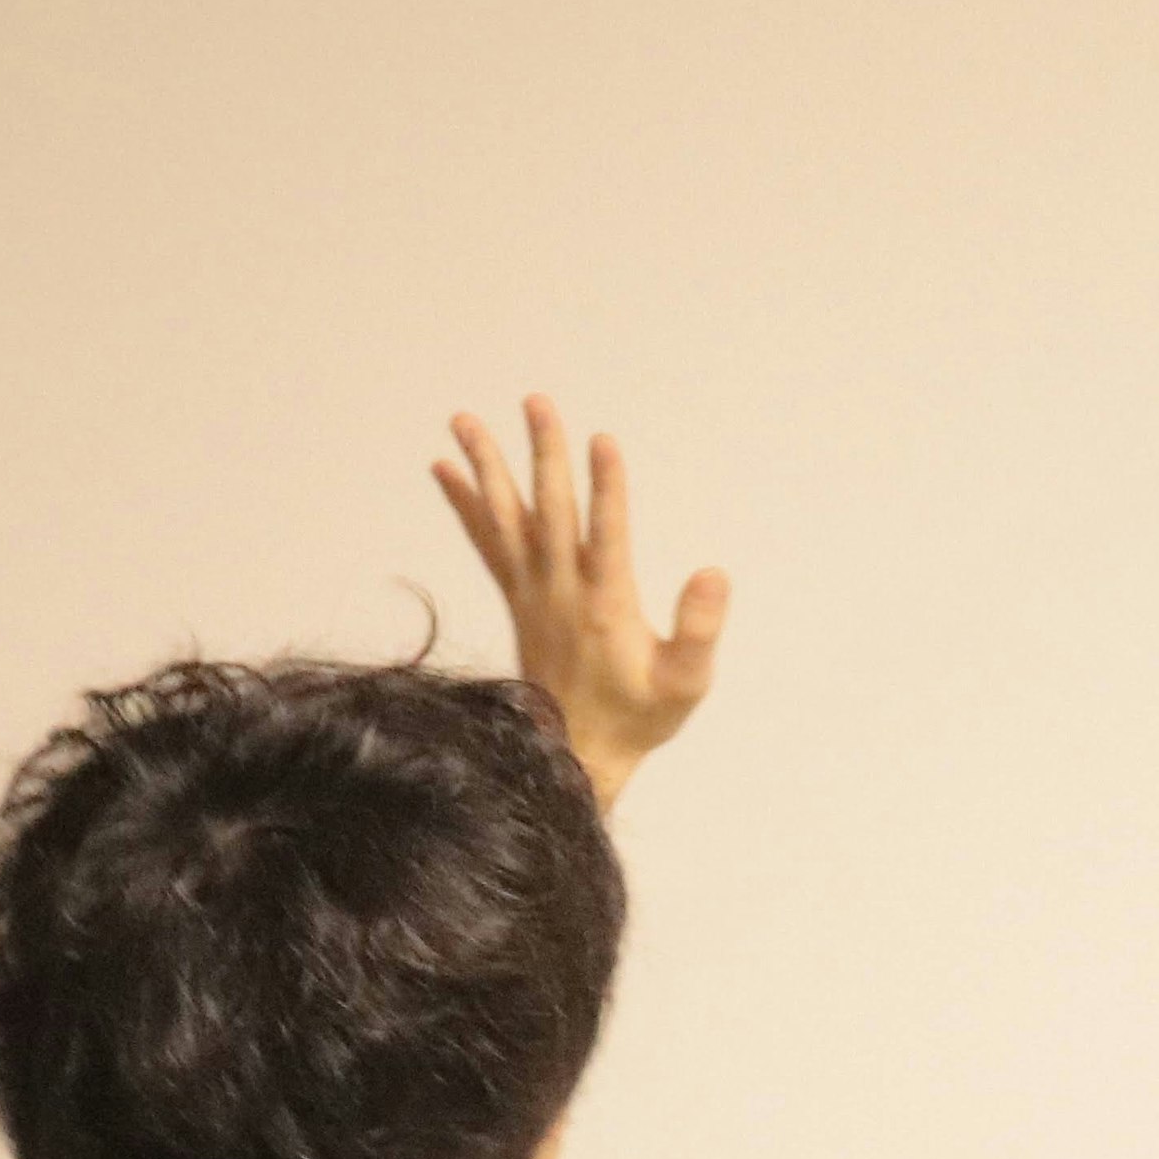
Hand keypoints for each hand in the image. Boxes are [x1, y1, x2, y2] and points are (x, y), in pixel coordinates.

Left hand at [431, 396, 729, 804]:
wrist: (577, 757)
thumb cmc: (640, 719)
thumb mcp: (685, 683)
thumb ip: (698, 629)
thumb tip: (713, 572)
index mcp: (605, 608)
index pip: (607, 536)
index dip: (607, 488)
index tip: (602, 441)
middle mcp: (561, 593)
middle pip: (550, 511)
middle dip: (544, 454)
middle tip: (536, 401)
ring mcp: (533, 594)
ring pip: (506, 519)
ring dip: (486, 467)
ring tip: (463, 419)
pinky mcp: (518, 599)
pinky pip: (486, 543)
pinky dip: (466, 505)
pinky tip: (445, 469)